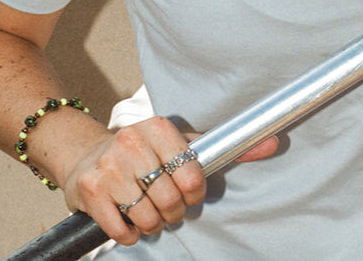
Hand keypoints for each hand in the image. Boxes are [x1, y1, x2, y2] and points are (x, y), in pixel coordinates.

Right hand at [62, 116, 277, 245]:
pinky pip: (122, 230)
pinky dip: (130, 234)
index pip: (192, 175)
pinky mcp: (90, 189)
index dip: (194, 193)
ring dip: (153, 224)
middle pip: (170, 200)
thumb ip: (229, 147)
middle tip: (168, 207)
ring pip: (147, 217)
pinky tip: (129, 219)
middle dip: (173, 212)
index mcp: (159, 127)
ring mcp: (109, 166)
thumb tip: (275, 142)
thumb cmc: (146, 153)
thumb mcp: (184, 144)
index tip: (189, 193)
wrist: (88, 157)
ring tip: (150, 212)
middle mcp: (132, 141)